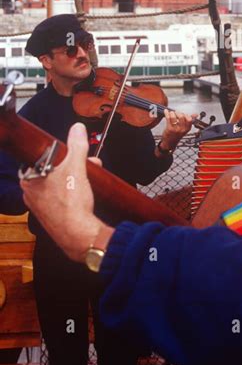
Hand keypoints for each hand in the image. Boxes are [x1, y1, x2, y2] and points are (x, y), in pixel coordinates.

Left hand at [20, 123, 105, 261]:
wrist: (78, 235)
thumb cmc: (71, 204)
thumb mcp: (76, 167)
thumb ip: (77, 146)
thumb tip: (77, 129)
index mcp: (29, 181)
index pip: (39, 158)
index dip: (58, 154)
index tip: (69, 153)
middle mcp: (30, 196)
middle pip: (52, 171)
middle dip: (72, 165)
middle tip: (86, 163)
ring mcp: (40, 208)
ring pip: (57, 185)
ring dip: (74, 178)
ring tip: (90, 178)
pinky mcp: (52, 217)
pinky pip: (61, 199)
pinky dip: (73, 194)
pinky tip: (85, 194)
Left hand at [158, 109, 196, 152]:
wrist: (170, 143)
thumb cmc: (177, 135)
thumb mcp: (185, 129)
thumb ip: (190, 121)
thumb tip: (196, 114)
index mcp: (187, 128)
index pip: (189, 119)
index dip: (186, 115)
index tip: (183, 114)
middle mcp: (182, 129)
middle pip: (181, 117)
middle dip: (178, 113)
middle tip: (176, 113)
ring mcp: (175, 129)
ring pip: (174, 117)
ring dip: (172, 113)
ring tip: (171, 113)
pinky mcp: (169, 129)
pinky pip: (168, 118)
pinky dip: (166, 113)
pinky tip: (166, 111)